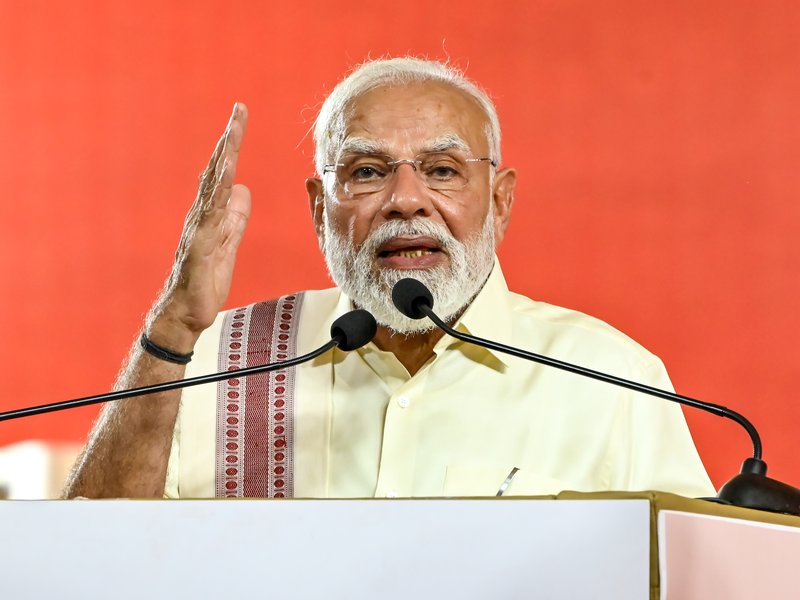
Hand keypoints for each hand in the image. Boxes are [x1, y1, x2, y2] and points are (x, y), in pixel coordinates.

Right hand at [149, 103, 250, 349]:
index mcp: (211, 213)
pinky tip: (227, 175)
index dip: (232, 145)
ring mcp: (198, 228)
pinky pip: (210, 215)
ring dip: (223, 158)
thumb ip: (235, 218)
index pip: (223, 172)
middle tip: (239, 111)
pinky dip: (217, 194)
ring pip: (211, 185)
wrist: (186, 312)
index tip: (241, 118)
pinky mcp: (200, 246)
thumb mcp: (229, 243)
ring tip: (233, 131)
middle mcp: (201, 214)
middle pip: (215, 170)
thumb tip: (243, 190)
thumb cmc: (205, 280)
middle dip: (228, 139)